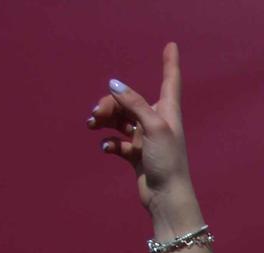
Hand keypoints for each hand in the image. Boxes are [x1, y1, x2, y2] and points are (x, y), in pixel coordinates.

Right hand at [88, 42, 193, 222]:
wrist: (167, 197)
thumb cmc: (168, 161)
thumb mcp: (153, 126)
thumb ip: (134, 103)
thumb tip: (114, 84)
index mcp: (168, 112)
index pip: (170, 81)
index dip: (170, 62)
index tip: (171, 45)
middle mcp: (158, 123)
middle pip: (130, 101)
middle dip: (110, 103)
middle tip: (96, 114)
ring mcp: (146, 139)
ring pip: (120, 120)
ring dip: (105, 120)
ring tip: (92, 125)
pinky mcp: (137, 156)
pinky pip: (118, 142)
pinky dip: (110, 142)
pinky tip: (108, 148)